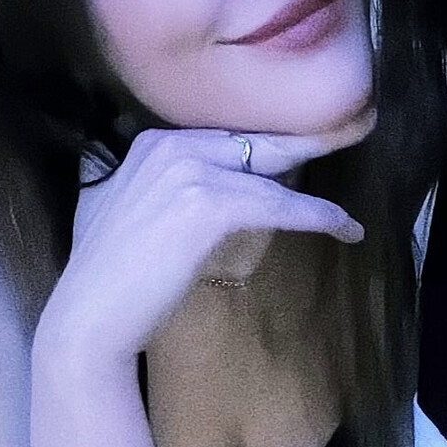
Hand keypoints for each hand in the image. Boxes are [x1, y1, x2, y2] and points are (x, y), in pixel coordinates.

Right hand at [36, 118, 372, 370]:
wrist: (90, 317)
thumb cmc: (108, 278)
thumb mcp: (123, 212)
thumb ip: (153, 187)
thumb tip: (185, 191)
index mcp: (152, 142)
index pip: (228, 139)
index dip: (271, 149)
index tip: (306, 149)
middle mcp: (171, 145)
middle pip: (256, 145)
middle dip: (309, 142)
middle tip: (355, 130)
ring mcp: (190, 170)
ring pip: (273, 175)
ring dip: (317, 197)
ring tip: (346, 217)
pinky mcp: (211, 205)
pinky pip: (281, 205)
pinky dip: (318, 217)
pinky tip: (345, 229)